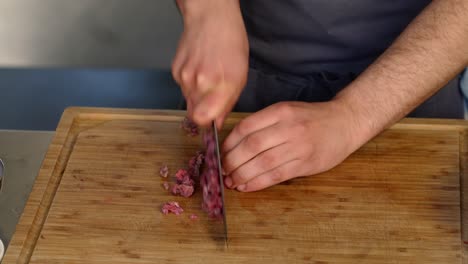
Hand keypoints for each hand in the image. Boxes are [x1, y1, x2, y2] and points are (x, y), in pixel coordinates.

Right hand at [172, 0, 248, 126]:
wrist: (211, 19)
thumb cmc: (230, 43)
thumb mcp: (240, 75)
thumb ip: (228, 103)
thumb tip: (217, 122)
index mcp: (221, 84)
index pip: (203, 119)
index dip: (207, 123)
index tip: (212, 121)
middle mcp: (200, 82)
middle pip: (194, 113)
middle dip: (202, 111)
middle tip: (211, 99)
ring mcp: (185, 76)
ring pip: (188, 100)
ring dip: (197, 96)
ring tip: (208, 77)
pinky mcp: (175, 71)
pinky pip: (182, 87)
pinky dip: (190, 84)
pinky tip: (199, 69)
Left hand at [222, 101, 366, 191]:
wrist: (345, 122)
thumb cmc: (312, 118)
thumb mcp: (286, 110)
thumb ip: (263, 123)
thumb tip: (235, 143)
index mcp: (280, 111)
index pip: (246, 127)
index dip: (229, 143)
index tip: (220, 153)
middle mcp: (288, 128)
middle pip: (252, 147)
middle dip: (232, 161)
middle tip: (222, 170)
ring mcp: (298, 146)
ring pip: (263, 163)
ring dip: (242, 175)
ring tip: (231, 182)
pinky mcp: (306, 164)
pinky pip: (276, 176)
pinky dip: (258, 183)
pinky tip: (247, 186)